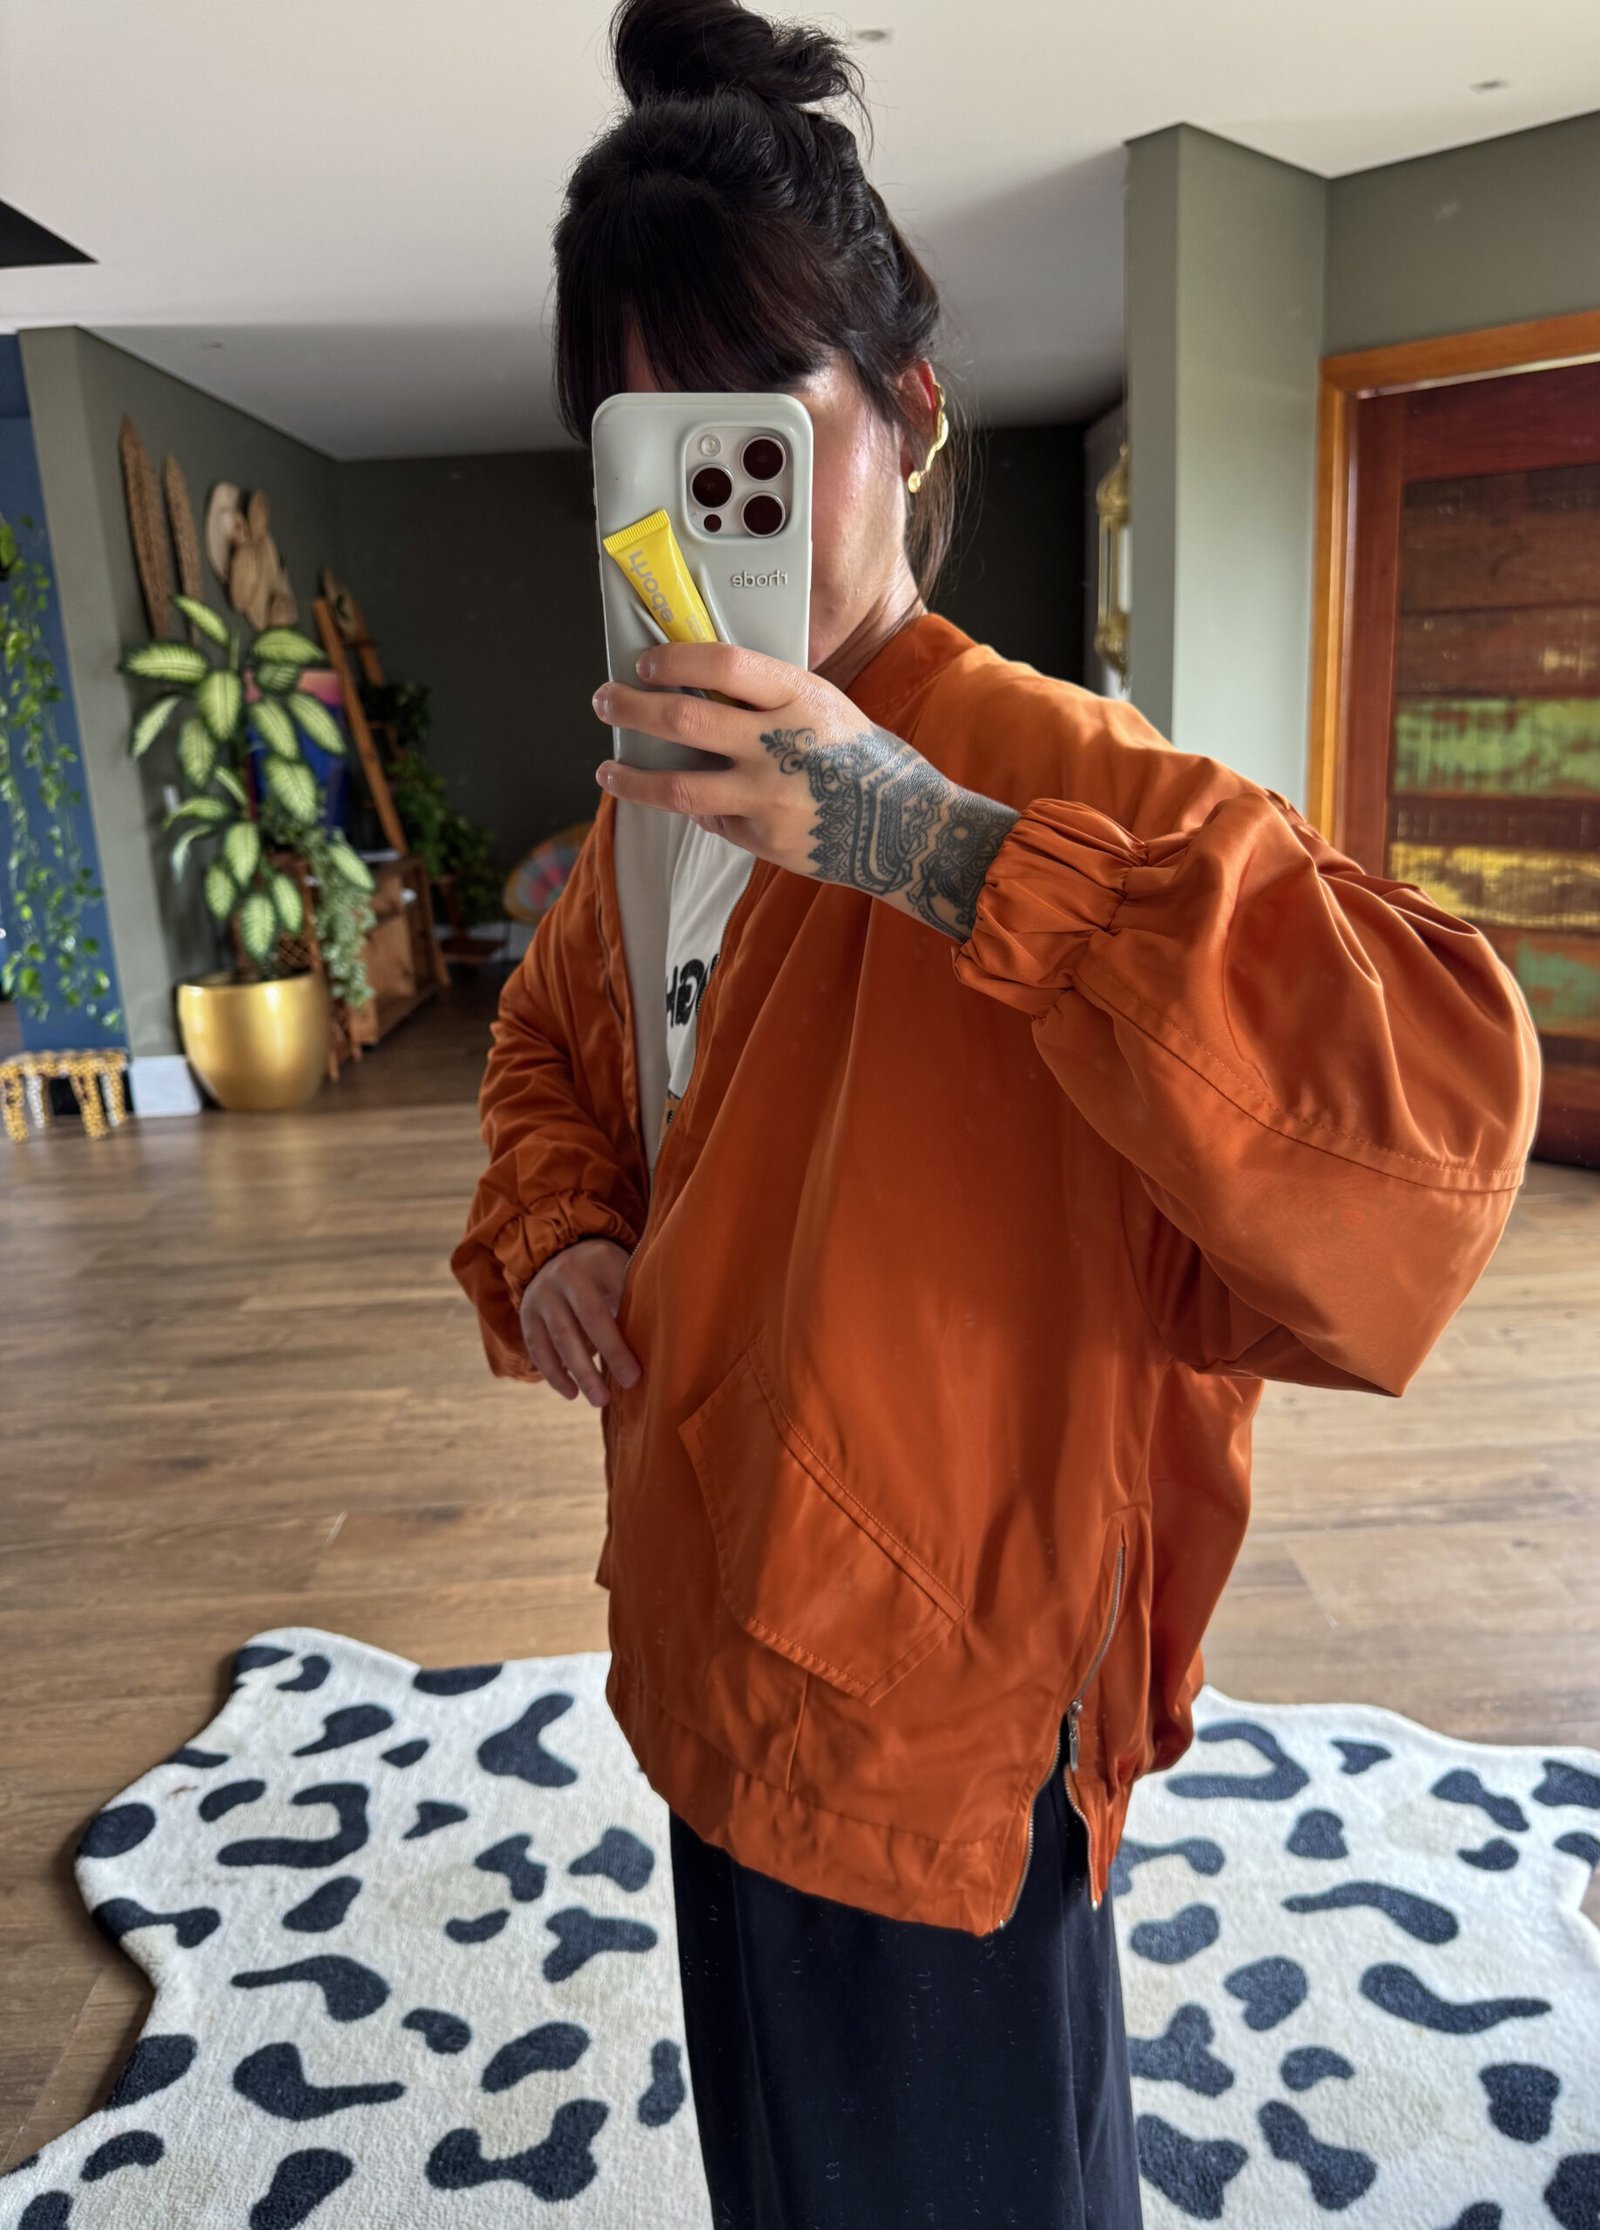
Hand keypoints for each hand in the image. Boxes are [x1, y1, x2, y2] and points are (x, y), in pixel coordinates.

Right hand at [519, 1237, 640, 1405]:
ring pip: (561, 1337)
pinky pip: (538, 1348)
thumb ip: (636, 1298)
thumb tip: (665, 1341)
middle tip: (629, 1383)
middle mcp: (566, 1276)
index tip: (645, 1363)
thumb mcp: (621, 1271)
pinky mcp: (527, 1315)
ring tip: (599, 1400)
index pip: (618, 1297)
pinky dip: (554, 1374)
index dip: (632, 1330)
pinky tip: (572, 1394)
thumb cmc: (604, 1274)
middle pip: (589, 1317)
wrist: (555, 1256)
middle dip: (611, 1353)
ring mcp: (542, 1295)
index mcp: (599, 1262)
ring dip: (581, 1372)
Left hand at [591, 641, 957, 896]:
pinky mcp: (764, 840)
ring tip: (608, 771)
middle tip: (606, 701)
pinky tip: (686, 801)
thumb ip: (770, 700)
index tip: (646, 662)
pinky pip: (712, 820)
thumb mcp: (826, 707)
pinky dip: (694, 809)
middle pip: (683, 722)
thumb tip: (700, 687)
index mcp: (799, 698)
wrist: (907, 829)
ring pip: (678, 788)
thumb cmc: (864, 759)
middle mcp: (779, 746)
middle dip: (632, 708)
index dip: (675, 659)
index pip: (723, 665)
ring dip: (632, 779)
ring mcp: (768, 798)